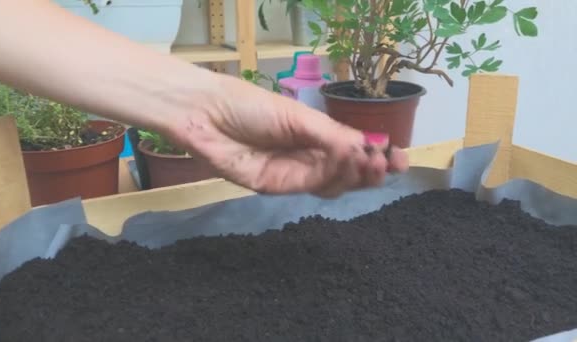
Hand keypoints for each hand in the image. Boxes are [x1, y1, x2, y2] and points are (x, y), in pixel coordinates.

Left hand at [164, 74, 408, 197]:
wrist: (207, 115)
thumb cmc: (250, 106)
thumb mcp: (297, 117)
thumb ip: (331, 135)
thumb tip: (367, 147)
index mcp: (314, 136)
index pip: (351, 152)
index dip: (375, 157)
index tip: (400, 158)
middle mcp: (306, 157)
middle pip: (346, 172)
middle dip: (370, 170)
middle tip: (389, 164)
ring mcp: (292, 174)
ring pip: (332, 183)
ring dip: (355, 174)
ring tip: (372, 162)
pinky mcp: (276, 187)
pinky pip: (310, 186)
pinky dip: (331, 175)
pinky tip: (345, 162)